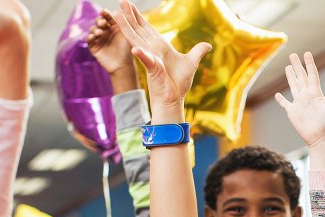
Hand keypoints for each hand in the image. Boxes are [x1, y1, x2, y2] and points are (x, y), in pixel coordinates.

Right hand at [86, 8, 137, 91]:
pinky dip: (90, 37)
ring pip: (93, 29)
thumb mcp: (128, 35)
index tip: (104, 11)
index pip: (107, 17)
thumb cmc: (127, 51)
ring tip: (100, 32)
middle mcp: (105, 31)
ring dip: (95, 29)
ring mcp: (98, 38)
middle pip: (98, 22)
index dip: (105, 13)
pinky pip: (89, 39)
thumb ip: (126, 23)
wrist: (123, 66)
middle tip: (102, 23)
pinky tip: (93, 36)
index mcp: (113, 27)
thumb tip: (125, 8)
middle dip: (99, 21)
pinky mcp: (93, 46)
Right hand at [112, 0, 209, 116]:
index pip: (146, 28)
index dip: (138, 16)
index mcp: (159, 46)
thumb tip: (208, 45)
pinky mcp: (153, 68)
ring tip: (116, 15)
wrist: (175, 99)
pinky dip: (141, 54)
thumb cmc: (179, 84)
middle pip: (138, 29)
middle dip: (129, 16)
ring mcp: (150, 58)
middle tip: (120, 2)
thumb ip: (198, 52)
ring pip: (136, 39)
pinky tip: (134, 48)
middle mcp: (152, 50)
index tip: (129, 5)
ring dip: (126, 27)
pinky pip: (146, 59)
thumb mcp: (191, 63)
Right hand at [274, 52, 324, 150]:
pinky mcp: (293, 112)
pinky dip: (280, 100)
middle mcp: (307, 96)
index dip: (309, 63)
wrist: (319, 137)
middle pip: (300, 77)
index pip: (311, 74)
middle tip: (292, 55)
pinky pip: (285, 104)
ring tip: (288, 67)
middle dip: (297, 65)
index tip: (307, 53)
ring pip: (293, 86)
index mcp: (315, 92)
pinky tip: (277, 95)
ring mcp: (299, 103)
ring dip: (290, 77)